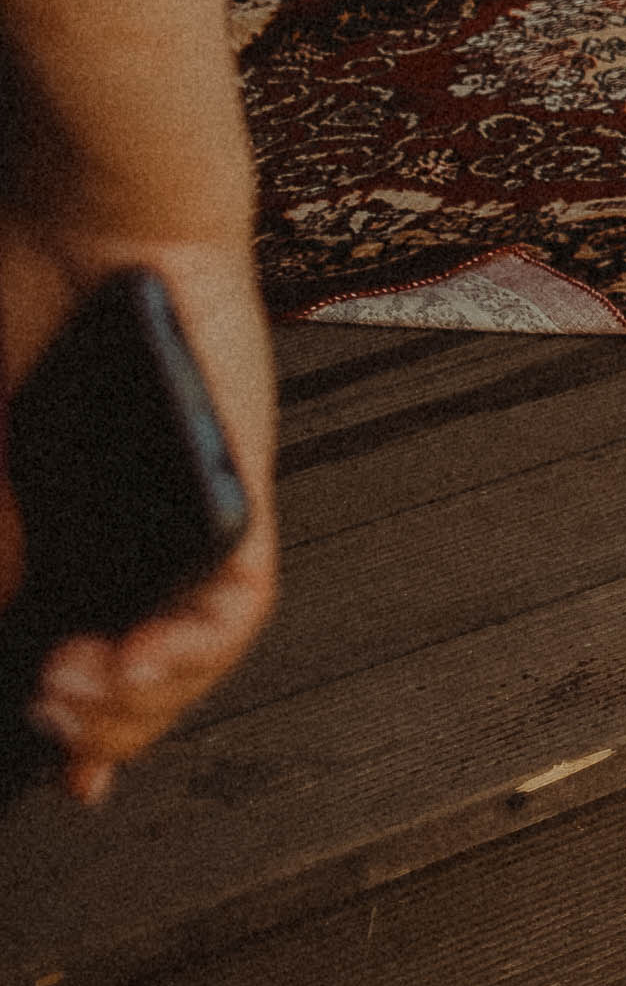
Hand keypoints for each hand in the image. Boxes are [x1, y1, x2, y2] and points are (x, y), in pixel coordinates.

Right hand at [6, 236, 280, 809]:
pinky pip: (240, 589)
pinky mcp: (241, 476)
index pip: (105, 639)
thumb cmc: (32, 301)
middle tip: (53, 736)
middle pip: (158, 659)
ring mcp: (203, 502)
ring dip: (144, 699)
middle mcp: (155, 519)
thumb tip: (0, 616)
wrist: (91, 212)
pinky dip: (191, 647)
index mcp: (93, 515)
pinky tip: (137, 667)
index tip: (55, 772)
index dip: (86, 719)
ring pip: (205, 643)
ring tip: (82, 707)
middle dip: (105, 725)